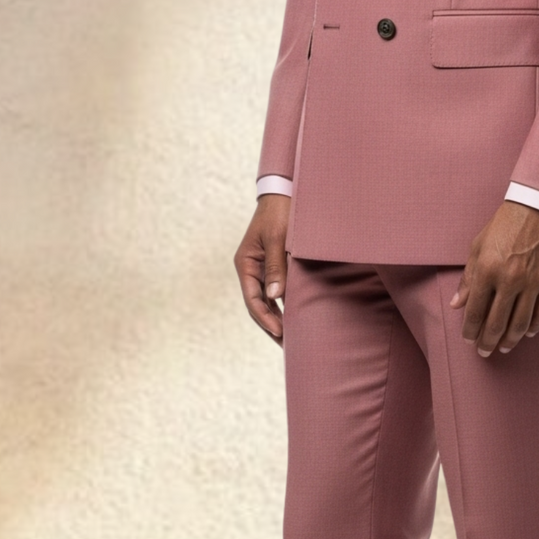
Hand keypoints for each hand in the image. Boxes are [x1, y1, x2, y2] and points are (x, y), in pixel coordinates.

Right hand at [235, 194, 291, 344]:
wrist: (284, 193)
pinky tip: (292, 316)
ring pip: (266, 300)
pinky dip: (282, 305)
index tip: (279, 333)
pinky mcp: (272, 266)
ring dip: (276, 317)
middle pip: (257, 305)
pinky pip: (274, 291)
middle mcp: (250, 269)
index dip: (265, 319)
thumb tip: (275, 296)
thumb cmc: (281, 213)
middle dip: (270, 325)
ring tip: (289, 337)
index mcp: (246, 263)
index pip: (252, 300)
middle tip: (286, 345)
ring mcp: (260, 268)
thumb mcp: (279, 239)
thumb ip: (277, 267)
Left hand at [450, 199, 538, 356]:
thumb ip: (468, 278)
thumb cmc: (506, 224)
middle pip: (497, 323)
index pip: (475, 311)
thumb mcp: (479, 246)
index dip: (470, 329)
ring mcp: (533, 283)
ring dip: (510, 340)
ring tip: (504, 347)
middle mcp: (510, 280)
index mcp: (487, 270)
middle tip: (484, 352)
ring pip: (520, 324)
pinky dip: (534, 328)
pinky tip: (526, 333)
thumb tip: (457, 304)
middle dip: (488, 342)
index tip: (468, 338)